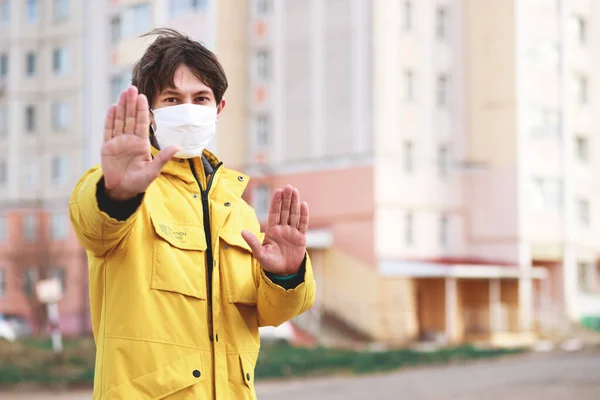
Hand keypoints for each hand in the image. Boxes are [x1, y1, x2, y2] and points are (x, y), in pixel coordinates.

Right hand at [101, 86, 177, 200]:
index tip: (142, 97)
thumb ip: (162, 158)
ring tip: (123, 92)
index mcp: (141, 144)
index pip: (142, 123)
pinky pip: (108, 130)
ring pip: (120, 120)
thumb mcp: (152, 171)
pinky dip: (110, 119)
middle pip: (130, 118)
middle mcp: (130, 139)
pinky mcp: (107, 146)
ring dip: (121, 106)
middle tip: (131, 88)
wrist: (122, 190)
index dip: (141, 110)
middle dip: (131, 103)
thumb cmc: (139, 182)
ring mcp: (118, 141)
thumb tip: (177, 147)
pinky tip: (112, 107)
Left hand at [242, 185, 308, 276]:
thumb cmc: (270, 264)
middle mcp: (282, 229)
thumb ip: (253, 242)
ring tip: (295, 191)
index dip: (276, 203)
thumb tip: (242, 232)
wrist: (284, 273)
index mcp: (272, 231)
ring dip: (294, 203)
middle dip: (286, 199)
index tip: (277, 191)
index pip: (274, 213)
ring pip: (294, 215)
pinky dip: (304, 215)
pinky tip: (304, 205)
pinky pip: (303, 225)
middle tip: (288, 187)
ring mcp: (292, 232)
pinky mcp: (301, 238)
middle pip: (285, 211)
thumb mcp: (260, 254)